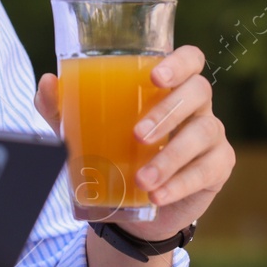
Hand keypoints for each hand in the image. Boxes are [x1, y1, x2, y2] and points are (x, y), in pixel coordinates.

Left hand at [35, 44, 234, 240]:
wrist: (131, 207)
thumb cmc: (111, 151)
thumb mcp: (81, 130)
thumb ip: (62, 107)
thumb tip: (48, 81)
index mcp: (168, 85)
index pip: (190, 59)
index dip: (179, 62)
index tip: (155, 77)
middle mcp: (195, 104)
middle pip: (197, 92)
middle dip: (167, 112)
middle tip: (137, 135)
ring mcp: (211, 134)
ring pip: (204, 132)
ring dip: (171, 157)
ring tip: (142, 179)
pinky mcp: (218, 166)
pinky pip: (207, 169)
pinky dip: (181, 183)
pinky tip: (157, 195)